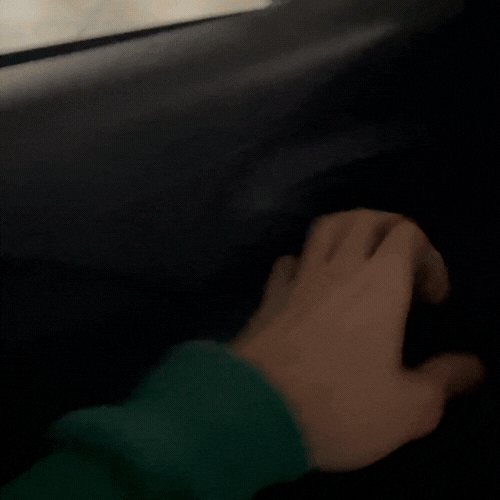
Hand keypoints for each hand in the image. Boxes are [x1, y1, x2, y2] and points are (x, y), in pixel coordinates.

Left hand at [229, 208, 485, 471]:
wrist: (256, 412)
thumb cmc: (340, 407)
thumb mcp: (408, 408)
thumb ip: (443, 381)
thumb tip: (472, 367)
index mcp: (380, 283)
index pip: (407, 233)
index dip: (428, 256)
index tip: (432, 297)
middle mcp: (338, 268)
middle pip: (364, 217)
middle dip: (389, 228)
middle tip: (401, 260)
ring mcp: (298, 277)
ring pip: (324, 228)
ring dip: (348, 232)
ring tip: (359, 259)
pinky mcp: (269, 294)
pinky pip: (290, 260)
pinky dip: (306, 262)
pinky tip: (311, 285)